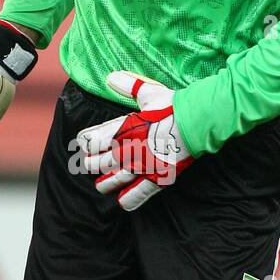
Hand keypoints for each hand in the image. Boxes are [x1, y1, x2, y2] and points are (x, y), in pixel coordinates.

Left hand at [76, 70, 192, 210]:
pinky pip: (138, 194)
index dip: (86, 143)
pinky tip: (122, 201)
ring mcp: (142, 166)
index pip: (94, 139)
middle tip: (90, 165)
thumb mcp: (149, 93)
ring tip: (101, 186)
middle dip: (92, 164)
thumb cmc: (174, 106)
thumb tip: (110, 77)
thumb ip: (128, 86)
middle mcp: (129, 149)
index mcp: (124, 128)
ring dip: (105, 184)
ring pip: (114, 180)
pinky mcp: (157, 178)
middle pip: (100, 162)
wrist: (196, 122)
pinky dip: (128, 199)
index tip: (83, 144)